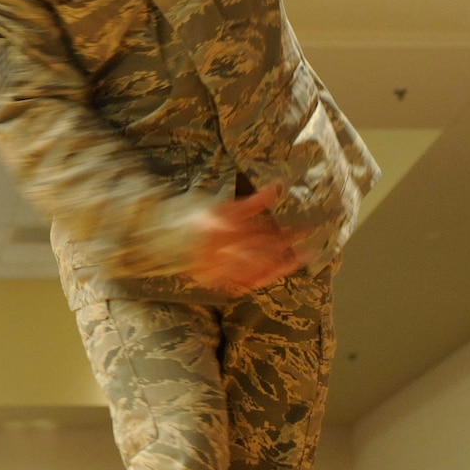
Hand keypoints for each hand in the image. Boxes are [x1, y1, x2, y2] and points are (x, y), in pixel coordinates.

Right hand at [186, 183, 302, 293]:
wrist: (162, 239)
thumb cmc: (194, 217)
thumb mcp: (222, 204)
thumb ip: (253, 201)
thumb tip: (280, 186)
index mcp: (218, 224)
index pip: (259, 229)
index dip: (283, 229)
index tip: (303, 228)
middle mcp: (216, 246)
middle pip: (260, 248)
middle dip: (286, 246)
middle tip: (307, 245)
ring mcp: (213, 266)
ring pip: (253, 268)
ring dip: (279, 264)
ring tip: (299, 258)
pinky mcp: (212, 280)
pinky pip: (241, 283)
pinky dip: (261, 278)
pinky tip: (277, 272)